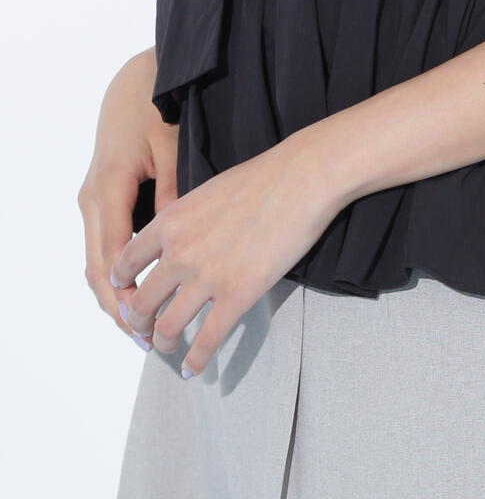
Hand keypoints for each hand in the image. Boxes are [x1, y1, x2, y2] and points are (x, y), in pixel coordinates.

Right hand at [78, 47, 177, 352]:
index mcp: (108, 191)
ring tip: (140, 330)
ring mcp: (92, 201)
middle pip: (99, 270)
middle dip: (118, 308)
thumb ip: (174, 196)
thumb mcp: (172, 149)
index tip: (145, 326)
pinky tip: (135, 294)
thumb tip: (178, 245)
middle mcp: (92, 202)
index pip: (113, 259)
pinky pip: (103, 246)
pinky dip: (114, 274)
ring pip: (97, 262)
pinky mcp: (100, 199)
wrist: (134, 82)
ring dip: (114, 296)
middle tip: (146, 341)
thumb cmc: (156, 111)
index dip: (126, 297)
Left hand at [109, 137, 337, 376]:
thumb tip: (184, 236)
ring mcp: (207, 277)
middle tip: (145, 329)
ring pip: (167, 327)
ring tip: (168, 348)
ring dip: (163, 344)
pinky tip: (194, 368)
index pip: (126, 263)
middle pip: (141, 303)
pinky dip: (196, 361)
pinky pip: (207, 340)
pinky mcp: (238, 295)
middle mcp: (179, 253)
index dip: (123, 286)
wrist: (302, 178)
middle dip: (139, 323)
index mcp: (170, 222)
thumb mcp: (208, 190)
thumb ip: (187, 218)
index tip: (129, 296)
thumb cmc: (264, 176)